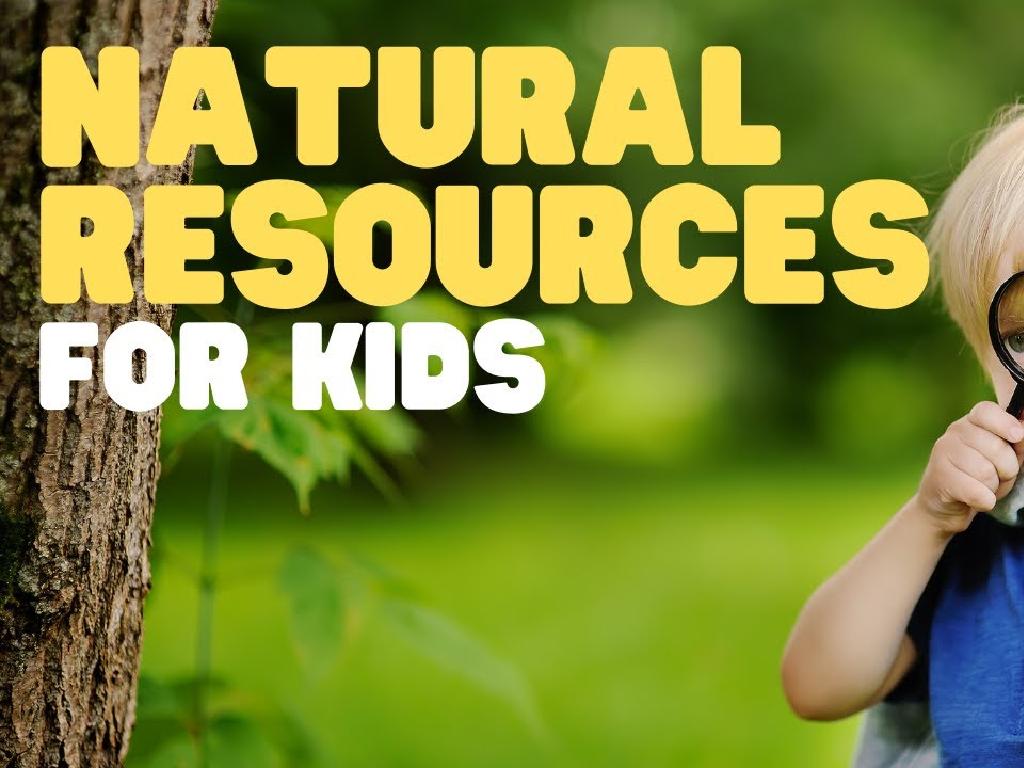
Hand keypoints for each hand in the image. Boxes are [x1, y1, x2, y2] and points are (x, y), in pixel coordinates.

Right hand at [917, 402, 1023, 533]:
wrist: (942, 501)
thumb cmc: (978, 475)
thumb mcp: (1002, 457)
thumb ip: (1015, 442)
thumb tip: (1023, 430)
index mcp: (970, 422)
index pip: (986, 411)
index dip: (1005, 422)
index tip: (1017, 436)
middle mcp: (953, 433)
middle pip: (997, 447)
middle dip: (1007, 469)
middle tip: (995, 476)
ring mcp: (943, 454)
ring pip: (987, 472)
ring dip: (993, 487)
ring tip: (981, 486)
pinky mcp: (940, 478)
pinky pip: (977, 492)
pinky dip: (984, 500)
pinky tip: (975, 499)